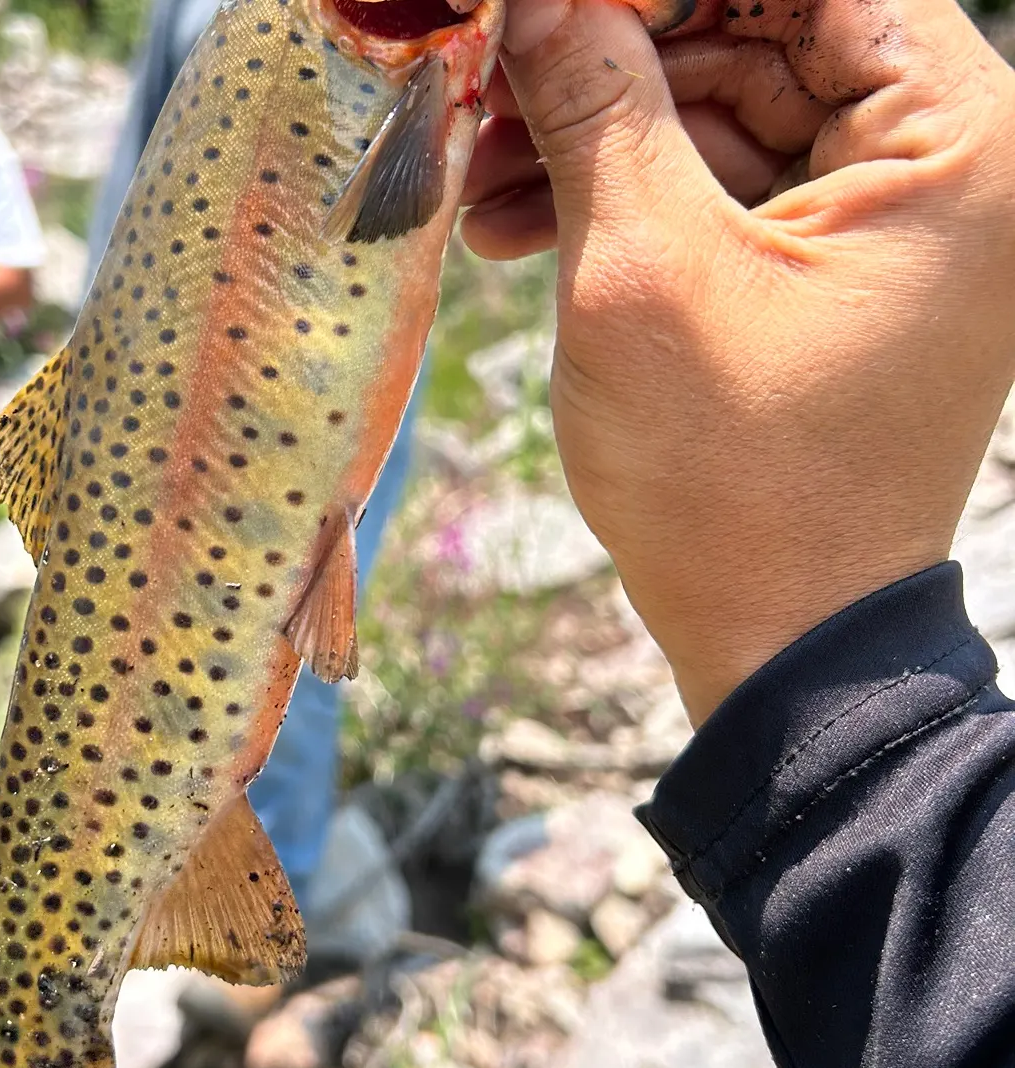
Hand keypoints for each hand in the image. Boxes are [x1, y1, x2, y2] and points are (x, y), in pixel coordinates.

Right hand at [462, 0, 1014, 722]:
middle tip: (490, 83)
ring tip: (479, 176)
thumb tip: (539, 2)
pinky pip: (723, 198)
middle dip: (609, 60)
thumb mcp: (644, 274)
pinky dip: (628, 204)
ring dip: (598, 139)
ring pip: (727, 119)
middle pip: (760, 39)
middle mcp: (945, 164)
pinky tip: (519, 226)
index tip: (546, 9)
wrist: (776, 637)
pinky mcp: (831, 279)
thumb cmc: (732, 478)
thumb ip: (593, 107)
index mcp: (954, 137)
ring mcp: (888, 225)